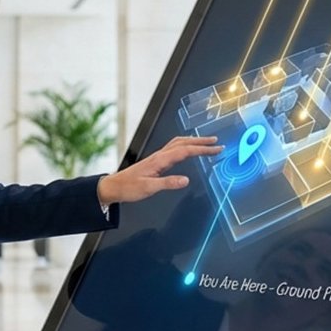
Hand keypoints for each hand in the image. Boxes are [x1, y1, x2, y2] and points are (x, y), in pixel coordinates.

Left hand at [97, 136, 221, 204]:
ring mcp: (158, 157)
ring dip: (193, 141)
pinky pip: (174, 149)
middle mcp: (159, 155)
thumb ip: (168, 183)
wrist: (114, 186)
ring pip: (178, 143)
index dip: (202, 149)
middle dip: (201, 141)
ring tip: (206, 142)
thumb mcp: (149, 188)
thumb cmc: (128, 187)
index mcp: (160, 160)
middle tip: (216, 142)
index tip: (216, 149)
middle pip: (184, 143)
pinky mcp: (156, 161)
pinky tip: (188, 150)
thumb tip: (185, 180)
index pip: (186, 151)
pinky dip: (185, 146)